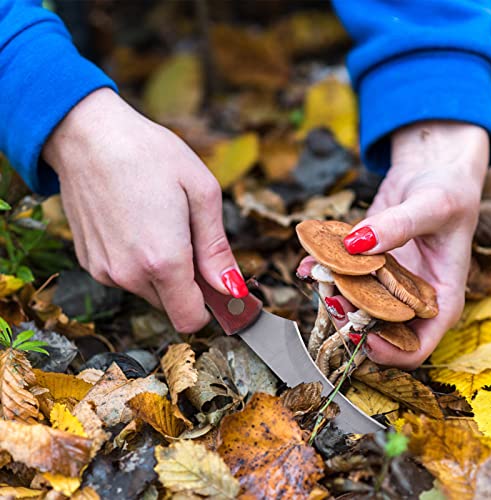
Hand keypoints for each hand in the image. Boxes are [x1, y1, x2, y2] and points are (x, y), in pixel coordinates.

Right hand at [43, 89, 245, 332]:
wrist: (87, 135)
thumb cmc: (149, 154)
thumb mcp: (201, 192)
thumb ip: (217, 250)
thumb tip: (231, 289)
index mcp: (164, 260)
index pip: (191, 320)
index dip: (210, 309)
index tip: (219, 289)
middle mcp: (130, 274)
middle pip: (172, 305)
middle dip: (188, 283)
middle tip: (189, 239)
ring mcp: (105, 270)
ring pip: (149, 291)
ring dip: (162, 271)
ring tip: (159, 224)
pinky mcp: (89, 262)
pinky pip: (126, 276)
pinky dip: (137, 261)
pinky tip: (136, 225)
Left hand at [300, 121, 488, 368]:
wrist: (429, 171)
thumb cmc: (448, 190)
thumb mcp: (434, 205)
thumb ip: (400, 225)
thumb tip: (359, 244)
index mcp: (439, 298)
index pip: (417, 345)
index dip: (389, 350)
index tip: (361, 331)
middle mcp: (409, 296)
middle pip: (378, 329)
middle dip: (352, 320)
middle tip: (332, 298)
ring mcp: (383, 281)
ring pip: (353, 305)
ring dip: (332, 297)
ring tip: (318, 277)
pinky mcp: (363, 263)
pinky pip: (339, 274)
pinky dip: (321, 272)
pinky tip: (308, 264)